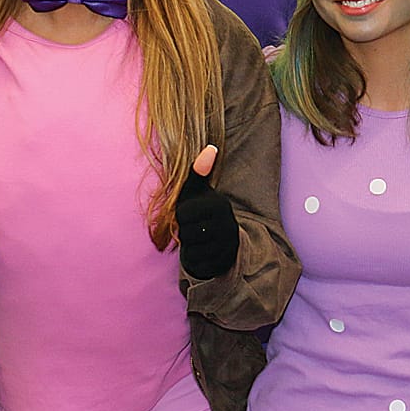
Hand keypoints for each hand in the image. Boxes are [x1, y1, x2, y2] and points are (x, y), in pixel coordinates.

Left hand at [176, 145, 238, 278]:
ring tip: (200, 240)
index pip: (182, 214)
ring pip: (191, 249)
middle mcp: (227, 224)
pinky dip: (196, 260)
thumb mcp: (197, 192)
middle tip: (196, 229)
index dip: (181, 216)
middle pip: (186, 233)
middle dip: (185, 233)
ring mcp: (228, 245)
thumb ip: (198, 171)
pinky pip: (198, 264)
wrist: (220, 241)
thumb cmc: (202, 212)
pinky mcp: (225, 262)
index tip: (192, 214)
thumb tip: (211, 147)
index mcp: (219, 204)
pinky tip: (203, 252)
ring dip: (190, 247)